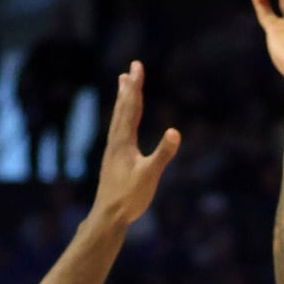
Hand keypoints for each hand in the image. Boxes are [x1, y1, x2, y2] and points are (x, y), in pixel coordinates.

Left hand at [89, 61, 180, 228]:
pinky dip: (121, 118)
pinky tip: (122, 122)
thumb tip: (176, 131)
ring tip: (122, 85)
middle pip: (122, 108)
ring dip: (122, 100)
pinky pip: (118, 130)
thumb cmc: (129, 198)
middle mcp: (115, 142)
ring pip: (117, 119)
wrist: (107, 217)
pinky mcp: (113, 160)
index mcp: (123, 142)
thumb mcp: (150, 176)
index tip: (137, 66)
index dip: (135, 86)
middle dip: (128, 87)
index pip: (131, 108)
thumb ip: (163, 154)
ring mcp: (112, 151)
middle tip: (131, 68)